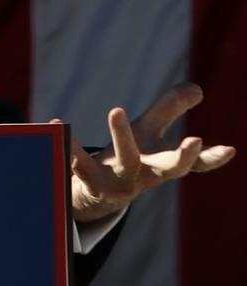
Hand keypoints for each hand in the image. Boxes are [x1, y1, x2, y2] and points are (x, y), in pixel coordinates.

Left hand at [66, 82, 235, 223]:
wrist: (92, 195)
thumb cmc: (127, 157)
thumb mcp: (149, 132)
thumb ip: (170, 109)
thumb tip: (196, 89)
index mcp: (160, 165)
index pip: (191, 164)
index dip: (210, 159)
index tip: (228, 149)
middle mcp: (143, 177)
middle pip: (167, 168)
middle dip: (181, 156)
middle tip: (195, 139)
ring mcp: (117, 183)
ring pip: (123, 160)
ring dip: (121, 136)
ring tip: (117, 109)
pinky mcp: (88, 182)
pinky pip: (77, 163)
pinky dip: (67, 144)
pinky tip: (58, 124)